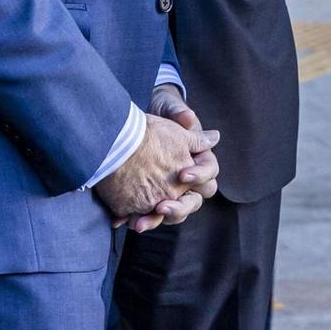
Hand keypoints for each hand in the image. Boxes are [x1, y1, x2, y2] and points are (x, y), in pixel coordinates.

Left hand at [95, 113, 219, 232]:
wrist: (139, 120)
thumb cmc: (162, 111)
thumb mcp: (169, 107)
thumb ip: (178, 112)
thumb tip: (189, 118)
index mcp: (200, 159)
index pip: (209, 172)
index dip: (200, 175)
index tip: (183, 174)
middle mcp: (189, 180)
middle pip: (194, 201)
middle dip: (179, 207)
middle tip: (162, 206)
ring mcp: (171, 192)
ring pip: (172, 214)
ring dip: (157, 220)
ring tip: (139, 222)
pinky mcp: (151, 197)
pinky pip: (148, 214)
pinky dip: (135, 218)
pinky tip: (121, 220)